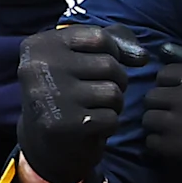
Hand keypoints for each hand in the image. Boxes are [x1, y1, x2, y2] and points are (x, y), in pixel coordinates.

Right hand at [17, 21, 133, 182]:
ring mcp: (51, 97)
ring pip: (113, 92)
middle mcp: (39, 68)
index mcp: (39, 46)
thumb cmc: (69, 92)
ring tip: (92, 109)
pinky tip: (90, 127)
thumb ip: (114, 42)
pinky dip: (108, 125)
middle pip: (109, 65)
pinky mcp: (65, 125)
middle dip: (114, 81)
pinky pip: (111, 118)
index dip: (112, 54)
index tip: (95, 68)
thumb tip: (142, 56)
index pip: (99, 37)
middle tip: (93, 95)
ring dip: (113, 105)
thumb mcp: (81, 56)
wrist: (46, 145)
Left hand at [142, 52, 181, 182]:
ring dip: (157, 127)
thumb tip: (161, 48)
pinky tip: (174, 147)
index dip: (168, 86)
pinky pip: (151, 142)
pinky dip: (159, 146)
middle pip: (152, 96)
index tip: (178, 98)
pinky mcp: (181, 149)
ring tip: (172, 132)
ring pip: (148, 119)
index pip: (165, 73)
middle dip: (160, 107)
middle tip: (172, 117)